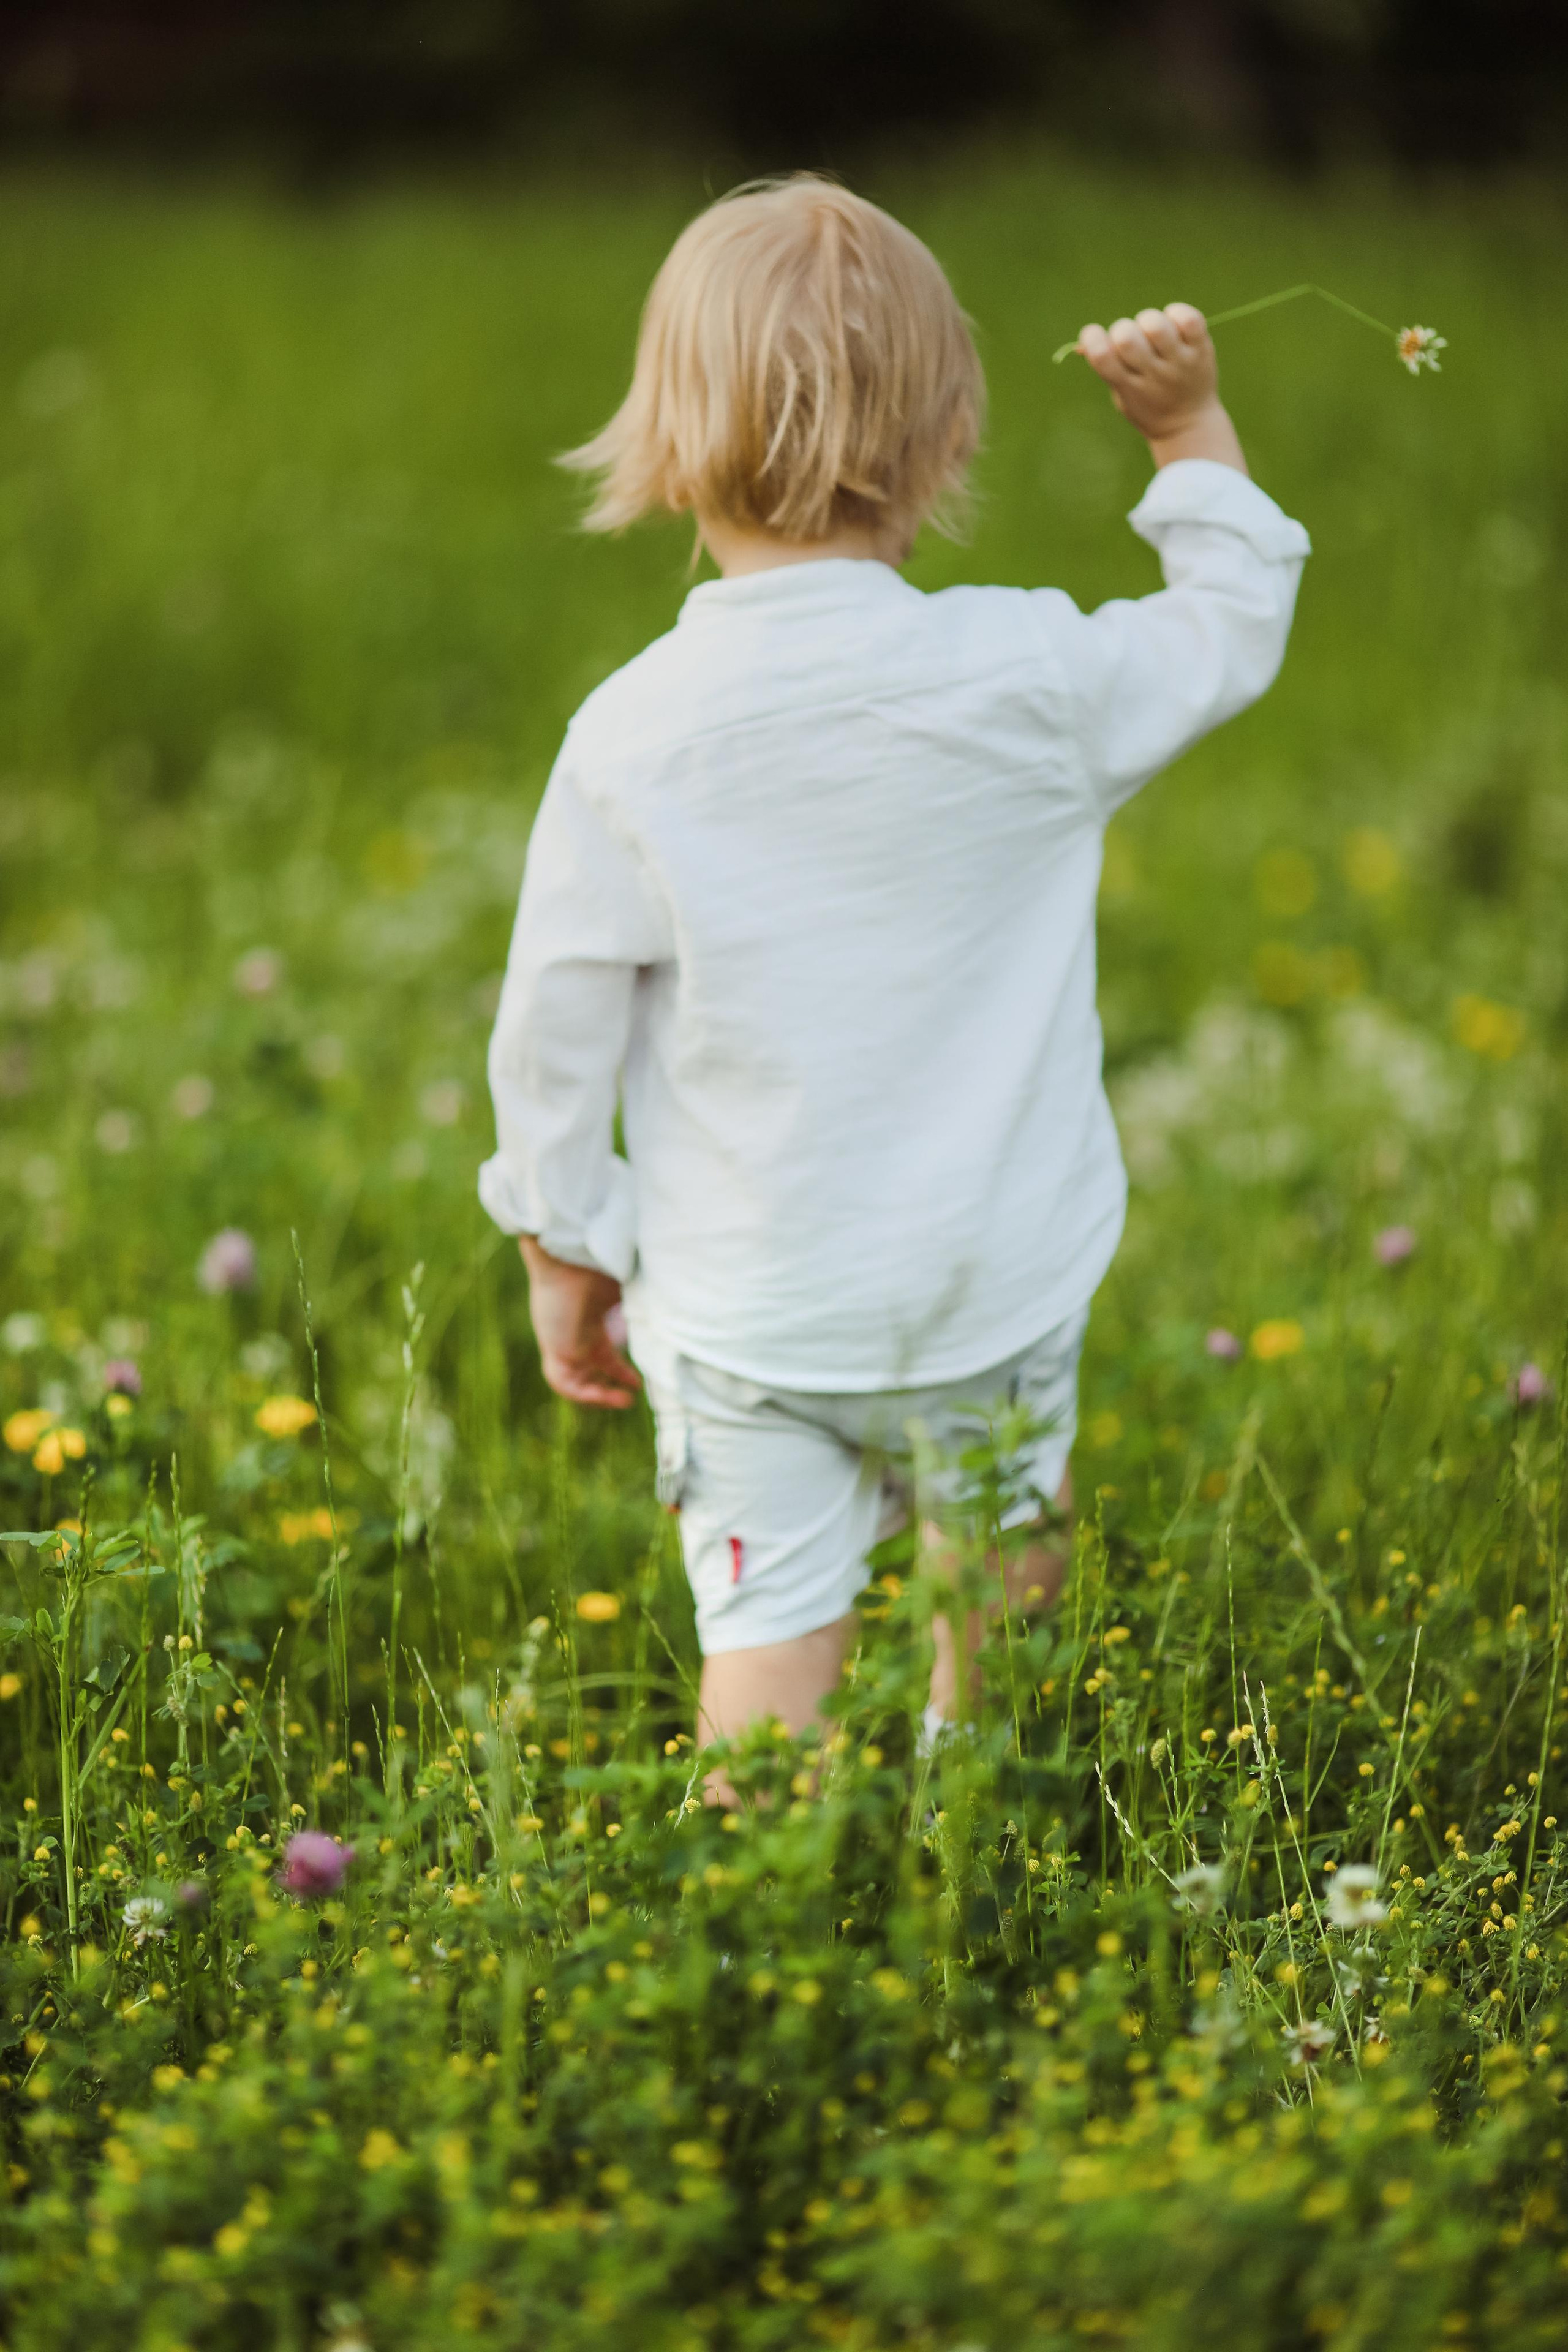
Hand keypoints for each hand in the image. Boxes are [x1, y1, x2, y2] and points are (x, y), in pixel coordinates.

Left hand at [520, 1236, 640, 1408]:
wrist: (572, 1255)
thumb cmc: (602, 1265)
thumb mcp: (633, 1290)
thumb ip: (650, 1307)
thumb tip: (681, 1318)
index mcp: (590, 1318)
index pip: (601, 1352)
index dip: (619, 1371)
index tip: (637, 1383)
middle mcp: (575, 1332)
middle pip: (588, 1368)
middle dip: (607, 1387)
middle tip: (630, 1398)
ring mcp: (562, 1341)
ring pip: (573, 1379)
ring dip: (597, 1395)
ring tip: (622, 1401)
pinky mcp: (554, 1347)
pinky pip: (562, 1381)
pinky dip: (584, 1394)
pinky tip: (608, 1396)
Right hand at [1073, 304, 1246, 473]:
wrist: (1190, 425)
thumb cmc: (1148, 405)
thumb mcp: (1122, 395)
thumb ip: (1107, 368)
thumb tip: (1085, 341)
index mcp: (1129, 388)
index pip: (1102, 356)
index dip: (1092, 337)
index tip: (1096, 336)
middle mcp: (1154, 376)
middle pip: (1126, 337)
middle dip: (1122, 330)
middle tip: (1132, 340)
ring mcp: (1179, 363)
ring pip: (1156, 324)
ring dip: (1148, 320)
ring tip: (1154, 333)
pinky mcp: (1201, 350)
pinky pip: (1189, 319)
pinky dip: (1176, 313)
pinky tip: (1174, 325)